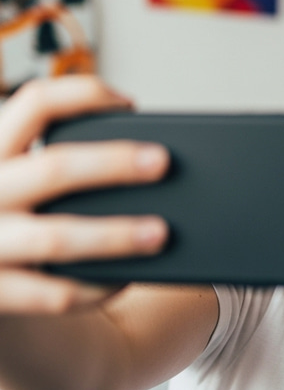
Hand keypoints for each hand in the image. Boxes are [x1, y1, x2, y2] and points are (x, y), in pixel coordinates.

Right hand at [0, 76, 169, 313]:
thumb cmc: (2, 216)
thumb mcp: (11, 176)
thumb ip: (51, 166)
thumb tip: (142, 162)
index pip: (34, 104)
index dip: (84, 96)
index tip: (129, 105)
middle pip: (54, 168)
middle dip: (113, 164)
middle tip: (162, 162)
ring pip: (56, 237)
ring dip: (114, 235)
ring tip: (159, 232)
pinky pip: (54, 293)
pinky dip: (95, 287)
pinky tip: (125, 279)